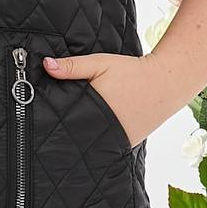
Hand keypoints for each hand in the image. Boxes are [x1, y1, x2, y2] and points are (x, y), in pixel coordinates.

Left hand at [41, 51, 159, 147]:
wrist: (165, 82)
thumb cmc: (130, 71)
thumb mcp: (99, 63)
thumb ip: (72, 66)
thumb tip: (46, 65)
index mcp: (93, 111)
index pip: (64, 124)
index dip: (52, 123)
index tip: (41, 124)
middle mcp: (105, 130)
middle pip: (76, 137)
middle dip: (64, 133)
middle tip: (47, 134)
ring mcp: (118, 140)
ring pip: (91, 143)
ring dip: (80, 139)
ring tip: (66, 136)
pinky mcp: (127, 143)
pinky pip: (106, 144)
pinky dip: (98, 139)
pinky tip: (90, 134)